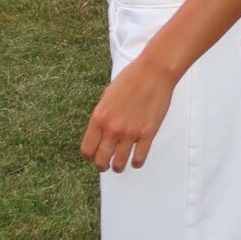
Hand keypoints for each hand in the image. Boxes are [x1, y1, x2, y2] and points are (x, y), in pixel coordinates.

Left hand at [80, 56, 173, 171]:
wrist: (153, 72)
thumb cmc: (130, 79)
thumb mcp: (107, 97)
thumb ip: (102, 117)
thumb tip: (101, 133)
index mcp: (98, 118)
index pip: (87, 150)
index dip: (90, 157)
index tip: (94, 157)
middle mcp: (112, 129)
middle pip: (101, 161)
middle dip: (102, 166)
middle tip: (106, 165)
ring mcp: (130, 133)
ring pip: (119, 164)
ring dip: (118, 167)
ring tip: (120, 165)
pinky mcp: (147, 134)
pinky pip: (139, 158)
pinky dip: (136, 163)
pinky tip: (136, 160)